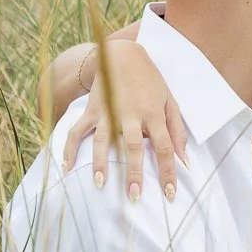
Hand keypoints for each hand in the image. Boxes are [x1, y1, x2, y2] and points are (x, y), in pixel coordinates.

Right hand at [60, 40, 187, 199]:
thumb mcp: (169, 101)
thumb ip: (177, 131)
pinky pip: (77, 132)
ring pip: (102, 140)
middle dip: (133, 172)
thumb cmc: (150, 81)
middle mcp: (130, 113)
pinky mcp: (90, 110)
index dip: (168, 171)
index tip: (170, 194)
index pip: (164, 146)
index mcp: (152, 113)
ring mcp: (107, 112)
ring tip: (100, 184)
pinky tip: (66, 168)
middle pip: (133, 146)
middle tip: (133, 197)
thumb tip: (185, 161)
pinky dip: (69, 149)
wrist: (122, 55)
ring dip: (100, 162)